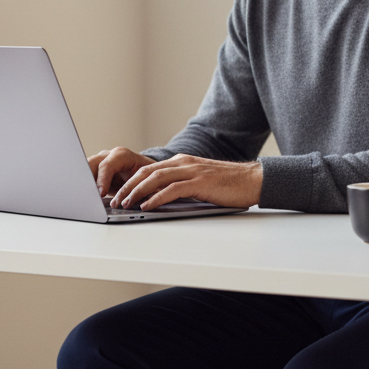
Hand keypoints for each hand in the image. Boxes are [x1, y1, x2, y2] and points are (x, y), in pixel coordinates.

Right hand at [89, 147, 156, 197]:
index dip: (102, 179)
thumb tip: (135, 200)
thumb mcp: (147, 179)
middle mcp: (108, 156)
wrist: (145, 172)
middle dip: (87, 179)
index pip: (107, 165)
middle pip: (91, 164)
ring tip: (85, 198)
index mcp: (122, 155)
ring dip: (84, 183)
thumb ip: (140, 187)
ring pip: (85, 170)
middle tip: (88, 195)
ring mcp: (99, 162)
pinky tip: (86, 197)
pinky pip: (85, 177)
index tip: (101, 193)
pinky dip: (85, 187)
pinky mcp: (94, 171)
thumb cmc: (147, 175)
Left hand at [109, 154, 262, 210]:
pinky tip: (147, 206)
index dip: (130, 181)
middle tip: (114, 200)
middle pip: (147, 172)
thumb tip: (160, 199)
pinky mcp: (200, 182)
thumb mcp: (200, 182)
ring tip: (125, 204)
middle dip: (128, 187)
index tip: (118, 194)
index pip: (149, 169)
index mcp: (182, 162)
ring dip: (137, 193)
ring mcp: (192, 171)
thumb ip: (181, 186)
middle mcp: (184, 163)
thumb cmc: (229, 184)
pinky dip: (156, 198)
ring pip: (155, 179)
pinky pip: (172, 189)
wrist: (253, 180)